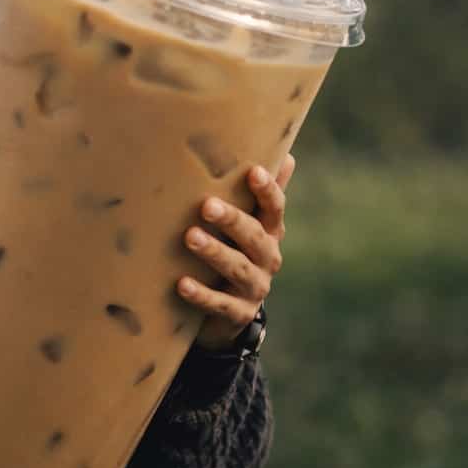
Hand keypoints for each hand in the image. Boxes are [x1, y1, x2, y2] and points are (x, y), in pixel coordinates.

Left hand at [178, 154, 294, 351]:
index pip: (274, 208)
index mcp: (270, 232)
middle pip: (254, 236)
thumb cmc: (236, 252)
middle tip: (206, 205)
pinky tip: (181, 284)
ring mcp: (255, 288)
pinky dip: (201, 294)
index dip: (267, 190)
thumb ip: (262, 195)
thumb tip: (286, 154)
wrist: (230, 312)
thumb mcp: (249, 223)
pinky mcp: (237, 313)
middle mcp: (267, 259)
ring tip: (190, 237)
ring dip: (214, 252)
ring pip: (237, 268)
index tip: (253, 171)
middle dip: (232, 220)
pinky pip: (220, 304)